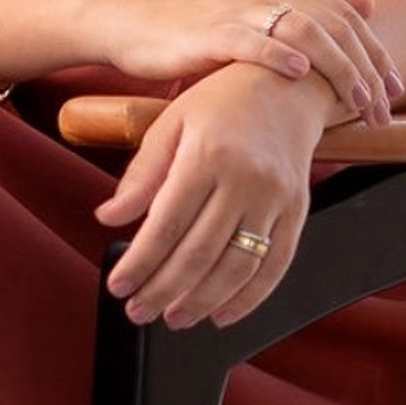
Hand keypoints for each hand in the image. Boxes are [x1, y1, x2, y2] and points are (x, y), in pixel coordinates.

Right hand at [86, 0, 402, 124]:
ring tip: (356, 102)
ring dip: (337, 69)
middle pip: (334, 24)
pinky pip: (251, 39)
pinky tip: (300, 75)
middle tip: (384, 108)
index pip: (345, 13)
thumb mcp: (255, 3)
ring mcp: (237, 5)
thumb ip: (310, 2)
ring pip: (305, 31)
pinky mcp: (208, 29)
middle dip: (366, 69)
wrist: (125, 15)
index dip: (375, 50)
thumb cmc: (189, 19)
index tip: (396, 88)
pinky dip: (279, 55)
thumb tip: (369, 2)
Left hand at [93, 62, 334, 330]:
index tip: (118, 286)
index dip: (140, 261)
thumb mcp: (171, 124)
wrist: (287, 86)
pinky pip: (276, 265)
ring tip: (174, 318)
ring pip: (237, 267)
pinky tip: (222, 314)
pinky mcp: (297, 210)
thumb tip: (108, 217)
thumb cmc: (221, 103)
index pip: (166, 223)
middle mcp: (245, 179)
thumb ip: (141, 174)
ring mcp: (276, 198)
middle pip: (199, 252)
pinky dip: (249, 298)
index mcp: (207, 154)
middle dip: (163, 290)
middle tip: (138, 312)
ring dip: (202, 302)